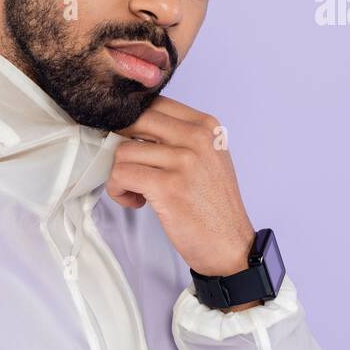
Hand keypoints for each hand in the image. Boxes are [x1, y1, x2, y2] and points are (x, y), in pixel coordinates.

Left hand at [107, 95, 257, 296]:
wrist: (230, 246)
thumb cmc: (212, 205)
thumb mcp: (207, 158)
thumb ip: (177, 136)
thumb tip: (131, 123)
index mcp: (206, 126)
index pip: (154, 102)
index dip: (131, 121)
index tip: (129, 141)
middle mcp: (197, 138)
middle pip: (134, 120)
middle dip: (120, 143)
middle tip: (127, 165)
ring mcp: (184, 161)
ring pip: (122, 150)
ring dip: (119, 174)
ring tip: (136, 191)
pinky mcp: (168, 186)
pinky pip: (121, 174)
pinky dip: (119, 190)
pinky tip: (135, 201)